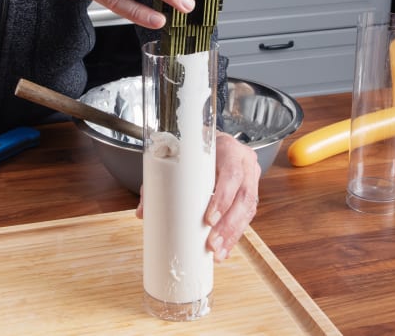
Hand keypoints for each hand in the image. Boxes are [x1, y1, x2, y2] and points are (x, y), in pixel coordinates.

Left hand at [136, 131, 260, 262]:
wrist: (213, 140)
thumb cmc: (197, 149)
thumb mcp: (180, 157)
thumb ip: (160, 181)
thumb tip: (143, 212)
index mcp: (228, 149)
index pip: (231, 174)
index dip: (222, 198)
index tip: (209, 219)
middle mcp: (244, 163)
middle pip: (243, 197)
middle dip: (228, 225)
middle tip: (211, 244)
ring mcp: (251, 178)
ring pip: (248, 209)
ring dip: (232, 234)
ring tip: (216, 252)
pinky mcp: (250, 192)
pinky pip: (247, 216)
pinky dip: (234, 235)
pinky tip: (224, 250)